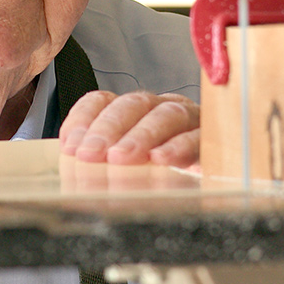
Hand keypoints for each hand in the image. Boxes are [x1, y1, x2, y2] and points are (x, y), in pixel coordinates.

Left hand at [58, 90, 198, 166]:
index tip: (71, 145)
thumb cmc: (161, 173)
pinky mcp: (212, 141)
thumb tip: (71, 165)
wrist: (212, 182)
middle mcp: (160, 109)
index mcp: (133, 111)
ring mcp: (189, 121)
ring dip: (140, 135)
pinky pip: (198, 137)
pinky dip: (178, 146)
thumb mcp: (125, 166)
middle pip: (133, 105)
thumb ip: (99, 162)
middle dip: (108, 128)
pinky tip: (162, 159)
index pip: (103, 101)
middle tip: (90, 154)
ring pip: (166, 115)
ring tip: (121, 157)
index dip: (84, 119)